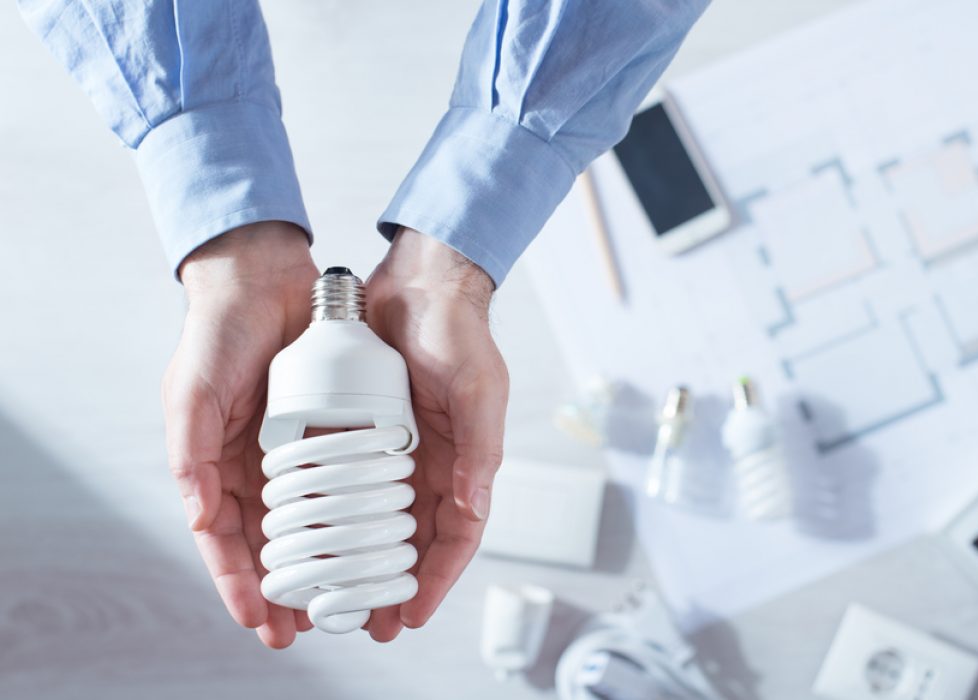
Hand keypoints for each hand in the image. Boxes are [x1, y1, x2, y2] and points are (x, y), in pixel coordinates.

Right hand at [162, 222, 317, 648]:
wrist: (265, 276)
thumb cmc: (218, 332)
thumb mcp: (192, 392)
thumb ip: (189, 455)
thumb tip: (201, 519)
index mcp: (215, 464)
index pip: (227, 541)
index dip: (241, 585)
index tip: (261, 622)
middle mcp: (255, 463)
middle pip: (272, 542)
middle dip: (286, 587)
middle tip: (306, 629)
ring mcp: (293, 446)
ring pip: (311, 520)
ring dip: (325, 560)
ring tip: (344, 598)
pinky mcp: (328, 425)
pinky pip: (343, 478)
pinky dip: (353, 512)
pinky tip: (371, 538)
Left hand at [363, 228, 508, 640]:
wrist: (419, 282)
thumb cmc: (459, 332)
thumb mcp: (478, 389)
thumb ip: (481, 449)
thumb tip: (472, 508)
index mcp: (465, 463)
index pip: (456, 537)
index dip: (438, 579)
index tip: (412, 613)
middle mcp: (431, 464)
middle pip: (413, 541)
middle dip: (395, 585)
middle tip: (371, 623)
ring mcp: (396, 450)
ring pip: (377, 521)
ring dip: (360, 561)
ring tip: (335, 595)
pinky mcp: (363, 430)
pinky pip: (347, 483)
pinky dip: (334, 515)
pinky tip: (312, 537)